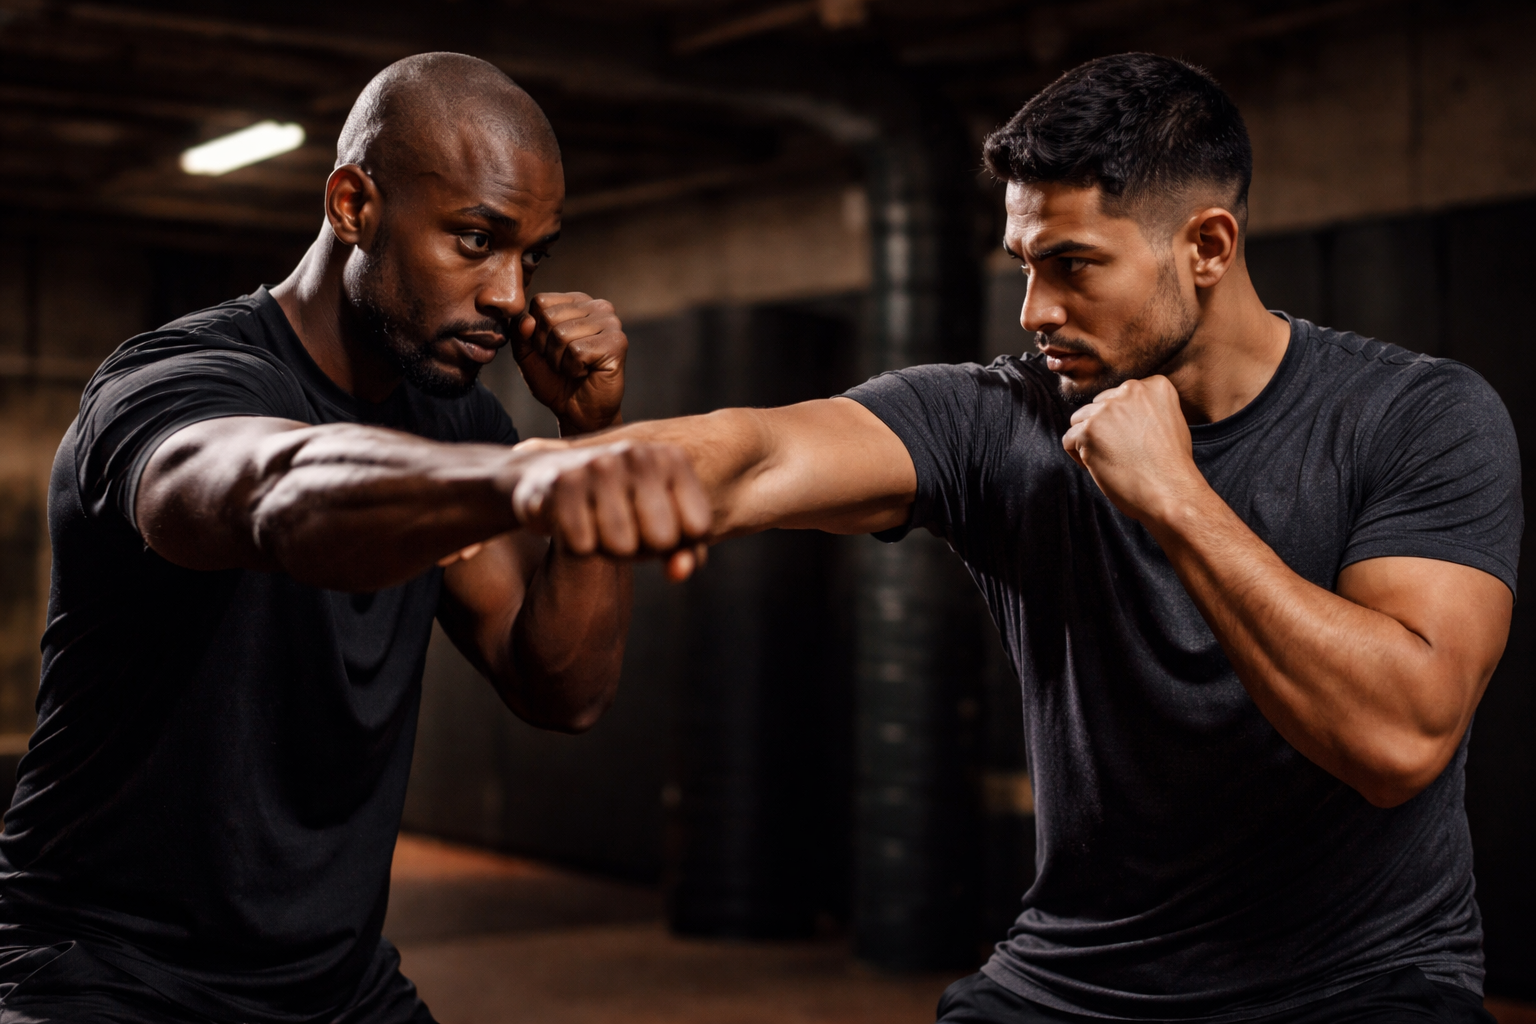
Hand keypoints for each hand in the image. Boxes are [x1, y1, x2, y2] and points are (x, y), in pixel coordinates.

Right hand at [506, 440, 711, 580]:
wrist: (549, 476)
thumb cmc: (618, 503)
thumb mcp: (661, 521)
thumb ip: (685, 548)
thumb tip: (679, 572)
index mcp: (672, 458)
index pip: (697, 528)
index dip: (676, 543)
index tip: (656, 528)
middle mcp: (638, 455)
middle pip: (662, 540)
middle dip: (642, 549)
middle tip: (623, 530)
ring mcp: (599, 465)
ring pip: (622, 546)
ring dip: (609, 549)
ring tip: (597, 525)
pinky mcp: (563, 483)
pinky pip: (584, 546)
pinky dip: (579, 546)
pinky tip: (573, 523)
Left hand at [513, 292, 626, 435]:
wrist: (577, 412)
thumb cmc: (556, 381)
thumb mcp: (528, 355)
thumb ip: (520, 333)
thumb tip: (527, 320)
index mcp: (578, 302)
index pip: (540, 302)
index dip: (535, 332)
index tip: (550, 349)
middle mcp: (598, 307)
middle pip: (549, 317)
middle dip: (547, 348)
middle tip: (563, 362)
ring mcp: (611, 324)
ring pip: (561, 334)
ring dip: (560, 361)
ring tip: (574, 367)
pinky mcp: (617, 343)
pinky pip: (577, 351)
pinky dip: (573, 368)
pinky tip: (586, 372)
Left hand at [1060, 376, 1208, 523]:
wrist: (1170, 490)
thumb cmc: (1171, 465)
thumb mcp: (1171, 422)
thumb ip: (1147, 408)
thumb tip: (1121, 411)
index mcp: (1154, 385)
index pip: (1121, 396)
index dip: (1121, 421)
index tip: (1133, 440)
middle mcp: (1129, 390)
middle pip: (1098, 406)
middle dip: (1103, 428)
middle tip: (1121, 453)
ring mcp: (1106, 409)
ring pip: (1080, 420)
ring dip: (1088, 441)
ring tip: (1110, 460)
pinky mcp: (1088, 430)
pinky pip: (1069, 439)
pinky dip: (1078, 455)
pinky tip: (1098, 467)